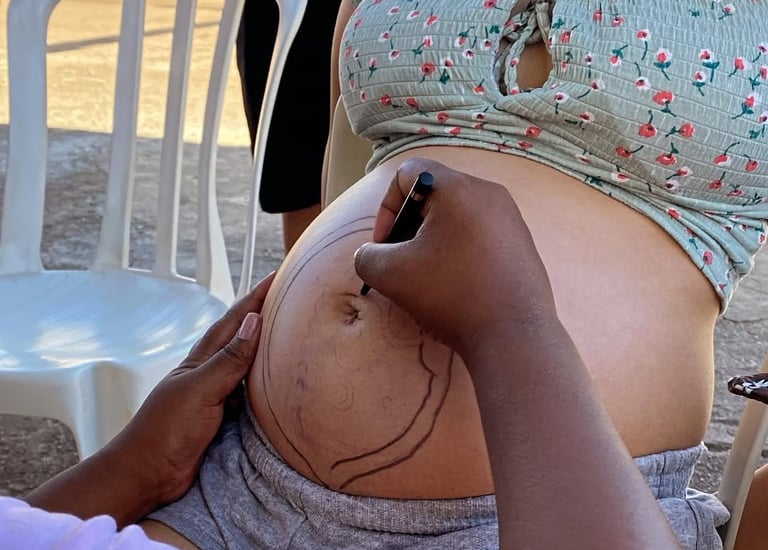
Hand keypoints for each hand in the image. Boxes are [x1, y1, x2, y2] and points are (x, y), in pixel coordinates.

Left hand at [104, 272, 274, 508]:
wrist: (146, 474)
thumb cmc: (165, 431)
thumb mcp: (200, 390)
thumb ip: (229, 358)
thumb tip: (254, 320)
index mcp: (202, 359)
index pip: (235, 319)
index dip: (257, 297)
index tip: (279, 275)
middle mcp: (210, 372)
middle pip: (242, 336)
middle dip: (263, 314)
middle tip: (290, 296)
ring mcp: (215, 394)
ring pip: (246, 363)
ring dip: (265, 346)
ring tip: (289, 332)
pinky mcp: (221, 417)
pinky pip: (249, 392)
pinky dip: (263, 381)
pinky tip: (275, 382)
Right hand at [354, 158, 555, 357]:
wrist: (513, 336)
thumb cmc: (451, 296)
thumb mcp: (390, 275)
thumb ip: (367, 256)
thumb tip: (373, 254)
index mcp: (458, 188)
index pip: (408, 172)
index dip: (387, 207)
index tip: (387, 245)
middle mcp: (490, 193)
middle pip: (435, 194)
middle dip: (410, 226)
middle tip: (405, 262)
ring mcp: (511, 218)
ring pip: (458, 216)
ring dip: (435, 242)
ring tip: (431, 277)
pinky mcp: (523, 243)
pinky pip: (481, 234)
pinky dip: (461, 253)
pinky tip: (459, 286)